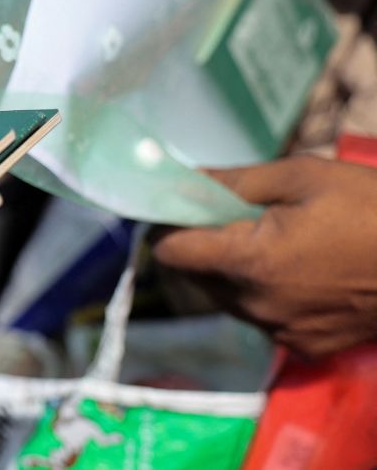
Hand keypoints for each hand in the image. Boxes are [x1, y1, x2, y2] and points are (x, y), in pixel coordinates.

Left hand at [153, 156, 376, 357]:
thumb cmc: (374, 209)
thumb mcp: (303, 176)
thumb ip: (234, 182)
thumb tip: (181, 178)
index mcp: (249, 262)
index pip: (170, 252)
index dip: (165, 225)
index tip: (177, 205)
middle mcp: (256, 306)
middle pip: (195, 276)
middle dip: (202, 244)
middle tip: (233, 215)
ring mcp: (281, 331)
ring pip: (226, 299)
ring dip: (232, 270)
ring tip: (273, 240)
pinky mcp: (305, 346)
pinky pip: (262, 317)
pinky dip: (265, 294)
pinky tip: (299, 270)